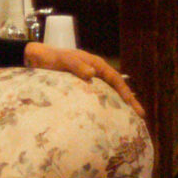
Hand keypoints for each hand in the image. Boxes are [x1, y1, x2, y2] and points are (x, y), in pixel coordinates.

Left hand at [24, 42, 145, 120]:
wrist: (36, 59)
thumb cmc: (51, 58)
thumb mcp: (63, 59)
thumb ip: (76, 65)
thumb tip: (92, 74)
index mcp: (95, 64)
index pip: (115, 79)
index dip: (125, 91)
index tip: (133, 104)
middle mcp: (96, 72)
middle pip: (116, 87)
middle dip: (129, 101)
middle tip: (141, 116)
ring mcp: (89, 80)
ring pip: (109, 93)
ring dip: (119, 104)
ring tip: (129, 119)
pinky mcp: (81, 88)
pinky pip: (97, 97)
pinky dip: (105, 106)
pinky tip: (107, 117)